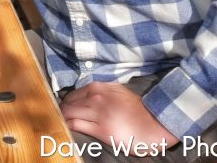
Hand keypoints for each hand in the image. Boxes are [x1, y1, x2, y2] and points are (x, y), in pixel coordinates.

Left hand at [59, 82, 178, 152]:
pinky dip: (69, 126)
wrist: (155, 124)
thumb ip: (102, 91)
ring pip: (68, 113)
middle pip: (67, 103)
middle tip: (62, 117)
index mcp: (99, 87)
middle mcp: (96, 97)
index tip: (64, 108)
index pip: (72, 93)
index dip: (66, 102)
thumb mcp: (118, 91)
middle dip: (62, 110)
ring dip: (63, 118)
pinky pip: (75, 125)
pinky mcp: (100, 129)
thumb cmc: (137, 110)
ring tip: (63, 123)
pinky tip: (68, 129)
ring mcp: (98, 112)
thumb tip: (86, 95)